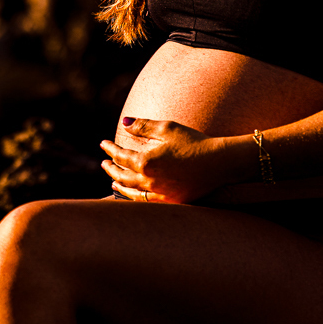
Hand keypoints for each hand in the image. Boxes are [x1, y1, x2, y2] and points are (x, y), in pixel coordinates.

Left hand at [100, 118, 235, 203]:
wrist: (219, 163)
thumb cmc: (194, 142)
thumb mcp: (168, 128)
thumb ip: (144, 126)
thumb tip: (124, 122)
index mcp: (146, 162)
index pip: (121, 156)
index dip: (110, 149)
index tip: (103, 144)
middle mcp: (149, 181)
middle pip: (122, 176)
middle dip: (111, 168)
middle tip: (104, 163)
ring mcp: (159, 194)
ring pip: (131, 192)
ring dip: (119, 185)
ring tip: (113, 182)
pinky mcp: (171, 201)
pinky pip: (146, 202)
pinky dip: (134, 198)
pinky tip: (133, 195)